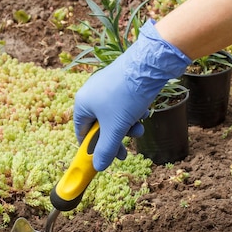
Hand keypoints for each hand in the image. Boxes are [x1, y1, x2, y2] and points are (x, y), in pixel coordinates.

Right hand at [73, 19, 191, 170]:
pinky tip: (143, 115)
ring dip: (126, 128)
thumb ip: (106, 149)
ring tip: (138, 130)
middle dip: (114, 139)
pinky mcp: (122, 84)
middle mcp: (91, 94)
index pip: (81, 132)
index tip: (103, 159)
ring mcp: (107, 88)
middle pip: (99, 126)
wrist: (149, 64)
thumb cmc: (126, 95)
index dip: (92, 148)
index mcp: (83, 103)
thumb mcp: (116, 128)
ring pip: (114, 117)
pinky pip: (123, 106)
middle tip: (124, 154)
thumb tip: (98, 167)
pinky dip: (132, 115)